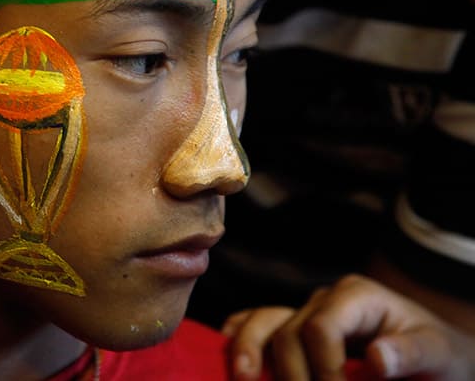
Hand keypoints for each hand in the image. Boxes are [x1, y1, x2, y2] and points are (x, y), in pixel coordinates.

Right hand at [223, 274, 474, 380]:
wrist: (435, 358)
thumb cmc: (440, 356)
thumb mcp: (440, 354)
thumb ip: (412, 353)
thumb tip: (377, 359)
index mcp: (358, 297)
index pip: (320, 327)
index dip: (323, 368)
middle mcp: (324, 301)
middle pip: (286, 331)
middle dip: (291, 374)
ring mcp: (305, 314)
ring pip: (262, 323)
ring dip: (248, 351)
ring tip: (241, 378)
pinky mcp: (294, 331)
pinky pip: (256, 325)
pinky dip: (239, 338)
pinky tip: (229, 358)